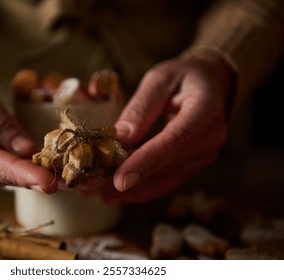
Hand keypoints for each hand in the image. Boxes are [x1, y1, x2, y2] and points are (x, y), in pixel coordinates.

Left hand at [103, 52, 233, 202]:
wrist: (210, 84)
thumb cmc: (183, 76)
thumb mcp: (159, 80)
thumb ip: (140, 109)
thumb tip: (120, 139)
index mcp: (205, 110)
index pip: (175, 140)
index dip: (147, 161)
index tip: (120, 179)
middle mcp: (209, 138)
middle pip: (165, 164)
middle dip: (127, 177)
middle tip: (92, 186)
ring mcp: (204, 155)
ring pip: (163, 177)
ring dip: (130, 188)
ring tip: (96, 192)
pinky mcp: (194, 164)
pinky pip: (166, 182)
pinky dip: (141, 190)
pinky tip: (116, 195)